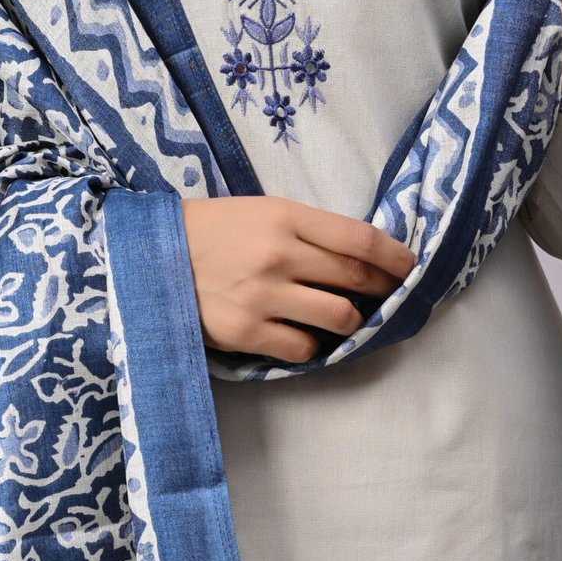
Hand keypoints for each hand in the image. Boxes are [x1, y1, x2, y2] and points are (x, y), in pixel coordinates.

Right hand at [181, 194, 418, 363]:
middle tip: (391, 295)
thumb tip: (364, 256)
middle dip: (383, 290)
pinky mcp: (246, 332)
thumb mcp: (262, 211)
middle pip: (357, 278)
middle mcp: (278, 254)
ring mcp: (262, 295)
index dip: (396, 257)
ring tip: (345, 318)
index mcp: (284, 216)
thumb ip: (309, 230)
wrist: (150, 256)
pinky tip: (305, 335)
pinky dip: (313, 346)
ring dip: (352, 321)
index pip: (360, 239)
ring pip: (340, 317)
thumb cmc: (214, 230)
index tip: (412, 267)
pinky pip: (304, 349)